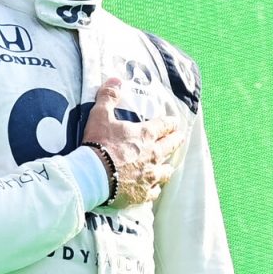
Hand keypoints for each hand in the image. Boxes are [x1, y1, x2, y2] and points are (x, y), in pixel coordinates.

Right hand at [82, 77, 183, 207]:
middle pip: (171, 146)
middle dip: (176, 140)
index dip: (171, 122)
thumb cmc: (98, 144)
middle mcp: (153, 155)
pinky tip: (151, 189)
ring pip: (166, 172)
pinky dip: (153, 189)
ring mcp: (150, 176)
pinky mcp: (143, 194)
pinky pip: (154, 192)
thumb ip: (108, 97)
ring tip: (166, 167)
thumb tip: (115, 79)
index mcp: (146, 135)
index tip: (175, 122)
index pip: (165, 125)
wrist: (92, 175)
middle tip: (179, 138)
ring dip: (167, 167)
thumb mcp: (100, 116)